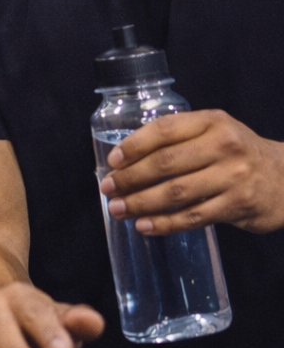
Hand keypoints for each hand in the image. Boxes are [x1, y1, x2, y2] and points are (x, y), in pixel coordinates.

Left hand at [101, 110, 283, 234]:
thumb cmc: (238, 153)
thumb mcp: (214, 131)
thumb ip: (179, 137)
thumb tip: (128, 156)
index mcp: (211, 121)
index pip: (164, 130)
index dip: (134, 145)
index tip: (112, 161)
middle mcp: (223, 146)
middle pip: (165, 163)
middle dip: (130, 178)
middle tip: (108, 188)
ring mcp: (233, 177)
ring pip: (175, 192)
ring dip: (141, 203)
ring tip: (118, 209)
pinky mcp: (238, 205)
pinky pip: (193, 217)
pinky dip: (165, 223)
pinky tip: (144, 225)